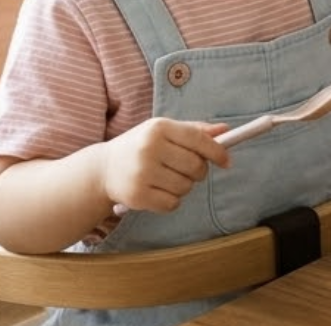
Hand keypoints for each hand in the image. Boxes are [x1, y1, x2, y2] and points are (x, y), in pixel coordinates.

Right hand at [102, 117, 228, 213]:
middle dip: (198, 171)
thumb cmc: (140, 146)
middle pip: (196, 166)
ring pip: (186, 187)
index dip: (217, 151)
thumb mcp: (163, 131)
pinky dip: (171, 200)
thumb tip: (225, 130)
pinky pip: (172, 204)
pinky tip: (158, 191)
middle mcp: (150, 148)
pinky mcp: (138, 196)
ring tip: (167, 178)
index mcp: (158, 128)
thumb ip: (194, 130)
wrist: (104, 168)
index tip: (226, 161)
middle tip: (187, 169)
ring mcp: (142, 172)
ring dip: (183, 186)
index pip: (197, 139)